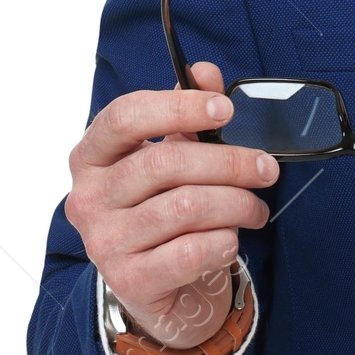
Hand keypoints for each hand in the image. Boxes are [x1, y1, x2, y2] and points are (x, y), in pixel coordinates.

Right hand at [65, 63, 275, 349]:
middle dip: (230, 162)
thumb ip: (187, 112)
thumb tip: (204, 72)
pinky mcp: (128, 280)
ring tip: (256, 208)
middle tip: (266, 169)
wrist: (156, 281)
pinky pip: (191, 252)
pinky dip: (224, 241)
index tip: (226, 109)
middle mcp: (88, 197)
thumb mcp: (174, 153)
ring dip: (237, 204)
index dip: (179, 108)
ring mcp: (104, 242)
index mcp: (92, 155)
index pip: (125, 116)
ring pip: (186, 207)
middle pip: (166, 163)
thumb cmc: (163, 204)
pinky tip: (230, 238)